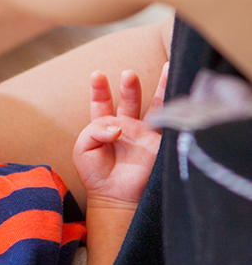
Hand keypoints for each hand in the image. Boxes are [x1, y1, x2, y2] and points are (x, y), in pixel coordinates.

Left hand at [73, 64, 167, 205]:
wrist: (114, 197)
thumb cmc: (95, 174)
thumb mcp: (83, 149)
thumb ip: (94, 132)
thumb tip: (119, 127)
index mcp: (104, 125)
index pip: (102, 102)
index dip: (100, 88)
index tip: (97, 74)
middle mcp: (126, 126)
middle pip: (130, 99)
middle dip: (129, 86)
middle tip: (128, 74)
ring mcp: (144, 133)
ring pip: (155, 105)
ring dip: (160, 88)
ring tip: (166, 67)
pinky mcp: (159, 144)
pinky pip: (169, 124)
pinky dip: (176, 109)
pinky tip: (181, 92)